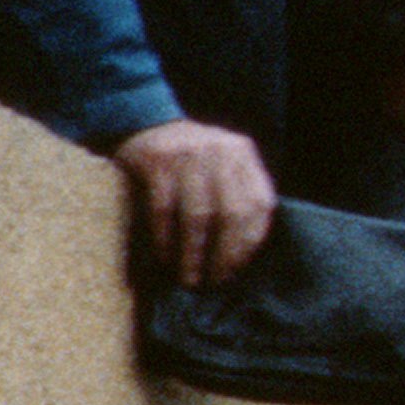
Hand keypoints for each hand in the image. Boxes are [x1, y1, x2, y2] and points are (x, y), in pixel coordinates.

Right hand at [113, 118, 276, 287]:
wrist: (145, 122)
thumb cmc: (190, 160)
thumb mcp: (223, 164)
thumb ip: (239, 194)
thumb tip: (244, 254)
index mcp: (243, 154)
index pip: (259, 204)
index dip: (249, 242)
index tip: (237, 270)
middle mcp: (221, 151)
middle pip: (232, 212)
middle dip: (224, 254)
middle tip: (214, 282)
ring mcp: (189, 154)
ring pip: (198, 215)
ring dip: (193, 253)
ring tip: (189, 278)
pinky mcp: (158, 162)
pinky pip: (164, 210)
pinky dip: (165, 239)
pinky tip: (165, 258)